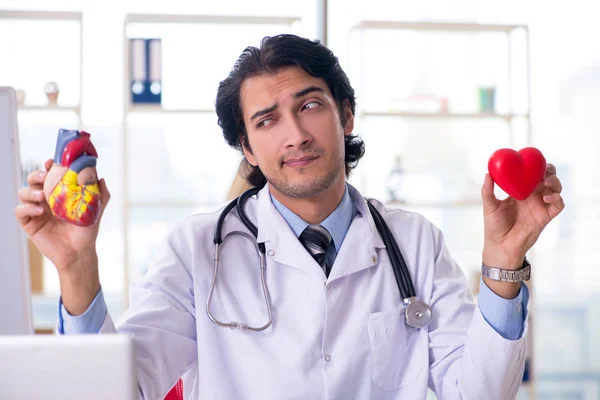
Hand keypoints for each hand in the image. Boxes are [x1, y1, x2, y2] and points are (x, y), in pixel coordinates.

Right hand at [15, 158, 110, 313]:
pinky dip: (27, 208)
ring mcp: (36, 210)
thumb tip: (100, 177)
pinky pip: (20, 211)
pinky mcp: (29, 224)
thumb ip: (100, 193)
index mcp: (59, 192)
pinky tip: (40, 212)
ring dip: (30, 191)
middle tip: (44, 176)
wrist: (80, 252)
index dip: (49, 166)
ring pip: (23, 192)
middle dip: (36, 175)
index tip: (53, 162)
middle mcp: (45, 199)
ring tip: (42, 197)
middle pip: (33, 180)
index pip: (50, 174)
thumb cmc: (87, 230)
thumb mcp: (96, 209)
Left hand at [480, 163, 564, 297]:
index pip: (531, 175)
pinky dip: (556, 198)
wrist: (500, 246)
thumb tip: (487, 173)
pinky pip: (558, 205)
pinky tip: (546, 198)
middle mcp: (532, 197)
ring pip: (555, 189)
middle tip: (544, 169)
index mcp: (520, 192)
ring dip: (554, 182)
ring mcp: (540, 206)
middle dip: (549, 171)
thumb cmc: (494, 227)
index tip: (533, 159)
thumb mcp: (489, 206)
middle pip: (547, 179)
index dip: (536, 166)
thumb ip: (488, 190)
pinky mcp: (546, 217)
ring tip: (545, 182)